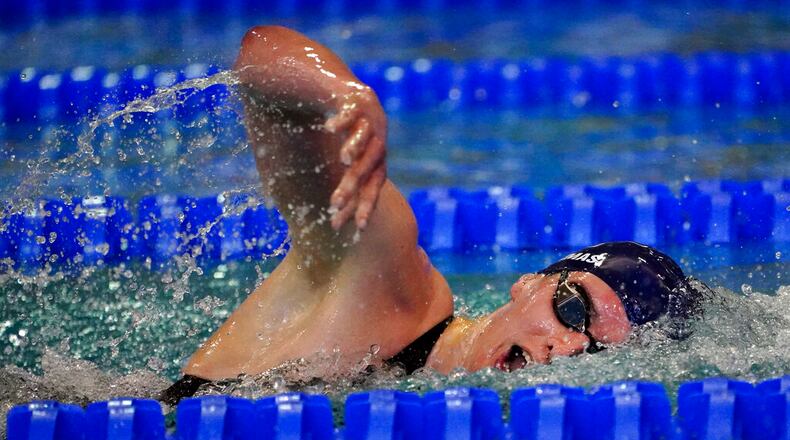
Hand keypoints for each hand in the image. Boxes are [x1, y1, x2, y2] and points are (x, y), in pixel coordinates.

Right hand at [325, 86, 386, 230]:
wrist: (352, 95)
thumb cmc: (348, 138)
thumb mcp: (348, 165)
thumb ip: (344, 190)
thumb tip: (330, 225)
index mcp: (377, 161)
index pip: (373, 187)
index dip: (367, 206)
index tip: (358, 228)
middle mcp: (378, 143)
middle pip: (368, 167)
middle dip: (353, 184)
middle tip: (334, 202)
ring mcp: (369, 121)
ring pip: (364, 138)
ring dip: (356, 148)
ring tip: (344, 160)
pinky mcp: (357, 101)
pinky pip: (350, 112)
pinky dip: (342, 120)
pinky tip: (328, 128)